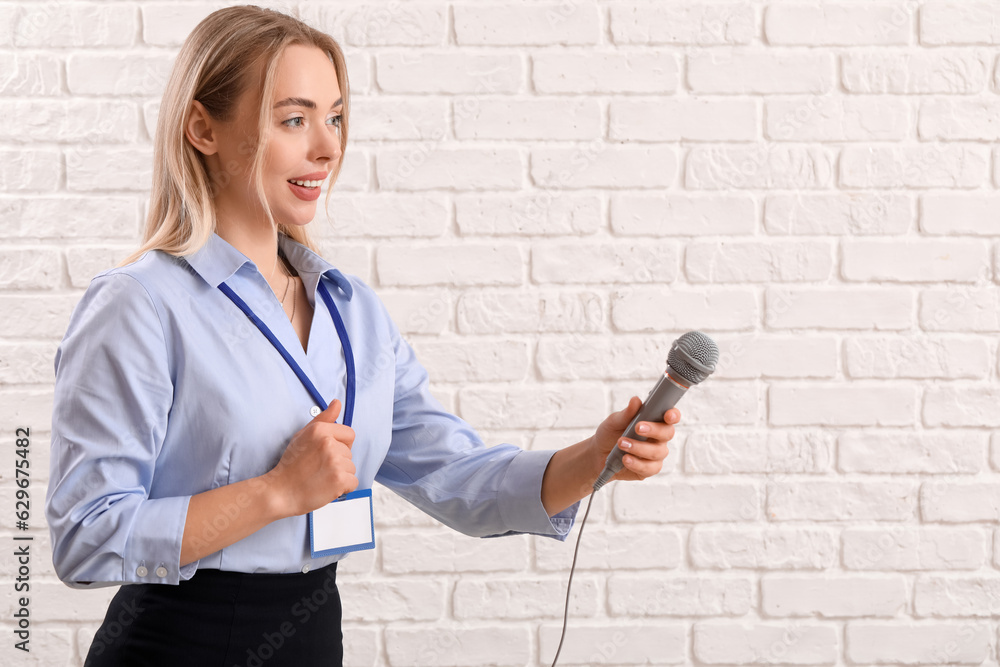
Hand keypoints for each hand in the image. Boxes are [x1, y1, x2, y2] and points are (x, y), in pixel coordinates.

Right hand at [265, 399, 358, 516]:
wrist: (280, 492)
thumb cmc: (290, 465)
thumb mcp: (303, 435)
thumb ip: (323, 419)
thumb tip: (337, 403)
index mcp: (320, 430)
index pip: (349, 434)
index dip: (341, 445)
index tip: (327, 454)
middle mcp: (328, 443)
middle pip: (349, 453)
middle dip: (338, 462)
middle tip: (318, 468)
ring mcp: (334, 461)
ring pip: (351, 468)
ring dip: (340, 475)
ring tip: (321, 478)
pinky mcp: (339, 479)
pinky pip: (353, 482)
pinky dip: (343, 488)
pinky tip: (327, 487)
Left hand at [590, 396, 679, 481]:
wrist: (598, 454)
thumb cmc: (610, 434)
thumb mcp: (614, 421)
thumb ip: (627, 413)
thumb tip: (636, 400)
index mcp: (654, 421)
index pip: (671, 416)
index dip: (673, 415)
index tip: (668, 415)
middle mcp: (658, 437)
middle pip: (668, 433)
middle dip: (654, 430)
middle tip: (637, 428)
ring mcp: (655, 453)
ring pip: (658, 452)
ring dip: (639, 447)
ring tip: (621, 444)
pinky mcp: (649, 469)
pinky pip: (650, 468)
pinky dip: (636, 463)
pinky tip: (625, 459)